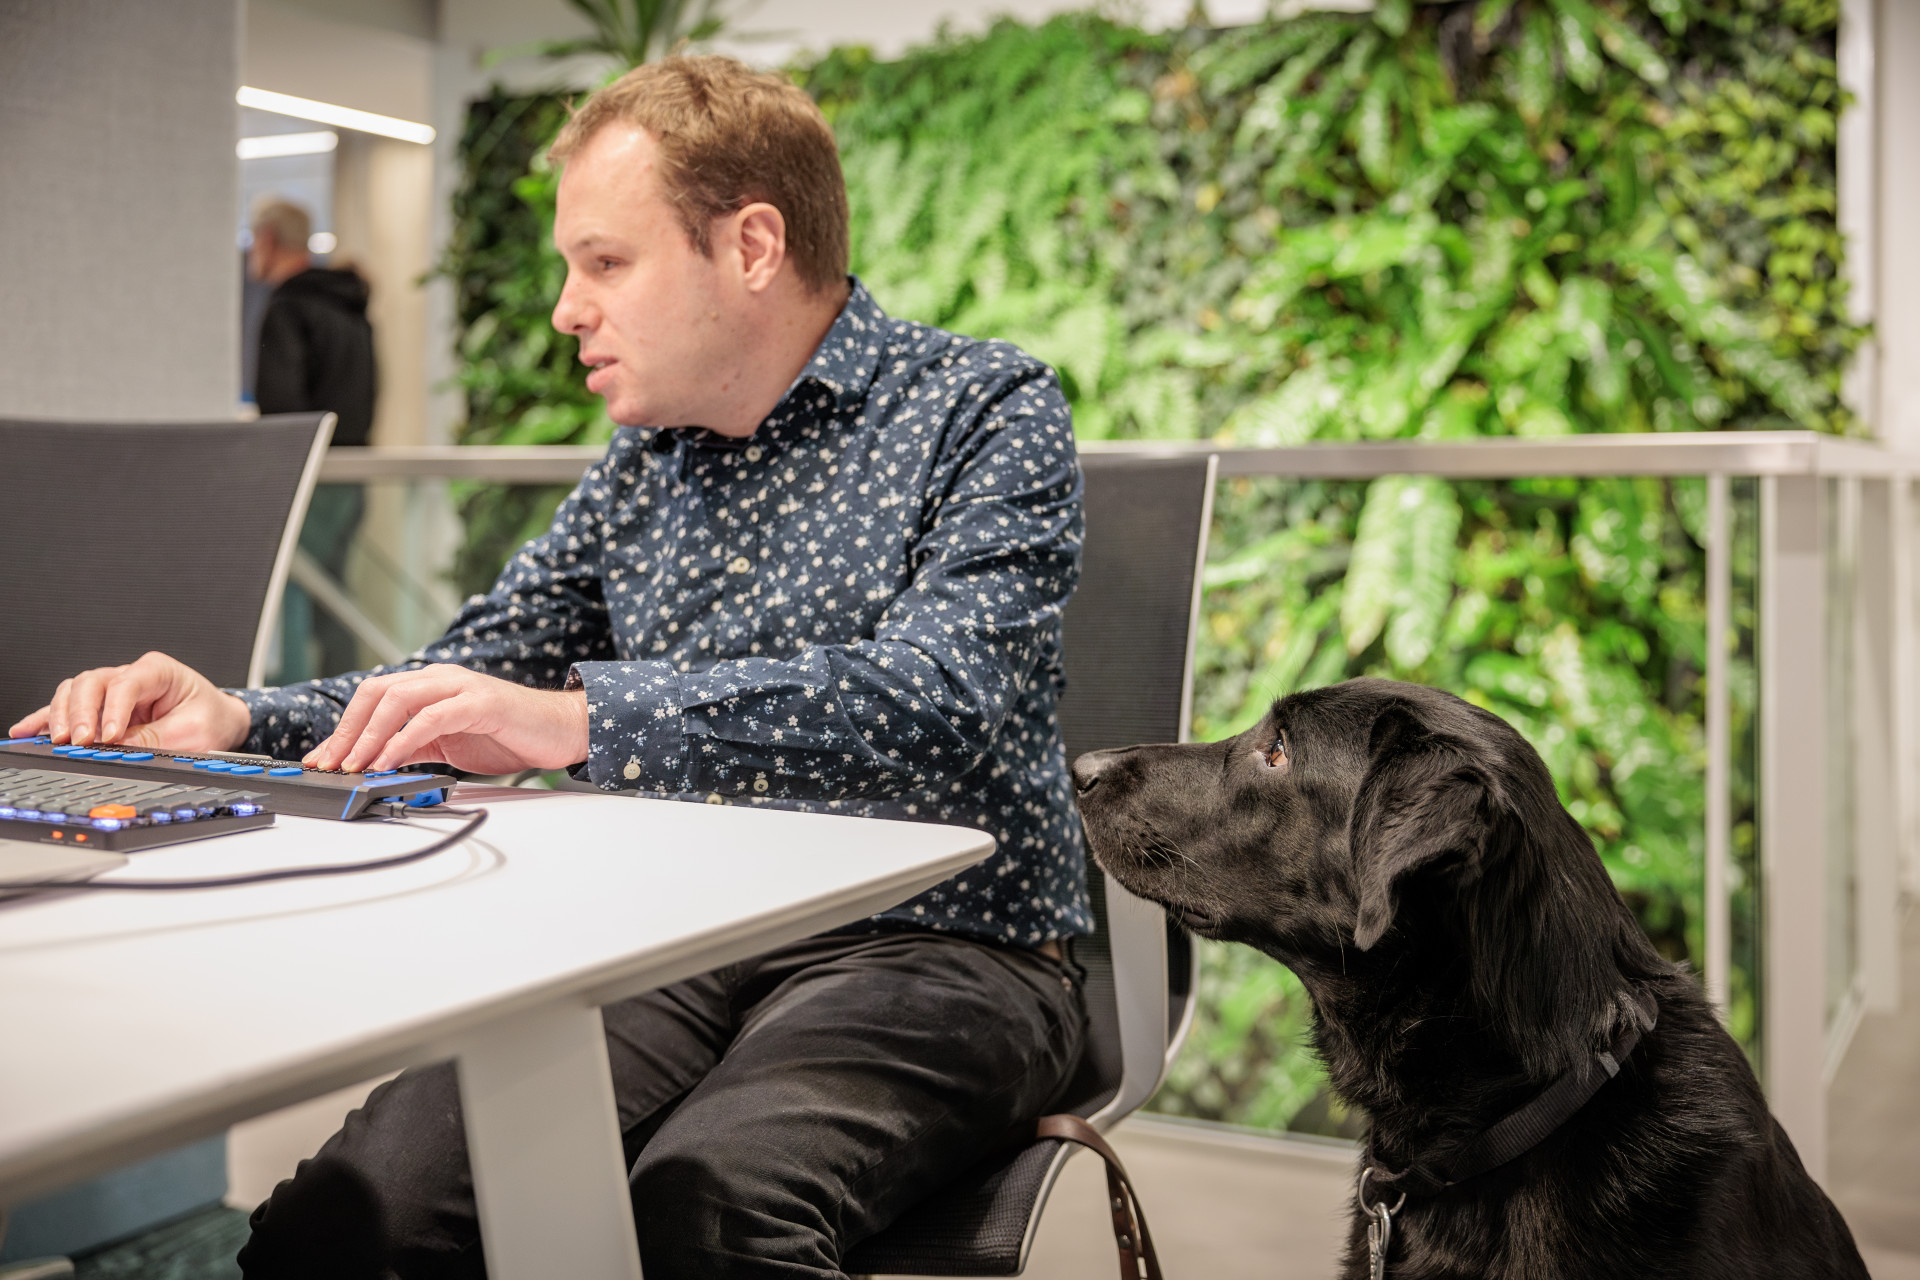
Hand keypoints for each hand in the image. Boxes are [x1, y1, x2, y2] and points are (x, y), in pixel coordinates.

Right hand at [8, 652, 251, 751]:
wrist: (217, 720)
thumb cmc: (209, 718)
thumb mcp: (192, 732)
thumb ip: (155, 739)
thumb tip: (118, 749)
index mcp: (157, 671)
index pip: (127, 683)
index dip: (114, 710)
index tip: (110, 736)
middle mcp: (130, 674)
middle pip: (92, 683)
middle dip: (81, 712)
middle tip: (78, 740)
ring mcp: (111, 689)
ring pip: (74, 691)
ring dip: (62, 715)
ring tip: (58, 739)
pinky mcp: (100, 707)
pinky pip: (67, 708)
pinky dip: (46, 718)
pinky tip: (26, 730)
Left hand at [305, 664, 589, 775]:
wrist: (561, 731)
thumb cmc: (510, 735)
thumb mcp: (449, 745)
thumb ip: (413, 748)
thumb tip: (372, 766)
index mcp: (431, 685)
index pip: (374, 697)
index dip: (343, 728)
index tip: (322, 759)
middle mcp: (441, 678)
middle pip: (377, 691)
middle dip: (347, 730)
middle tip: (331, 764)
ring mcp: (460, 687)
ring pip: (398, 699)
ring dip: (369, 736)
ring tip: (354, 765)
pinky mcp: (480, 703)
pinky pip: (430, 718)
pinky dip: (403, 740)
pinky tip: (388, 761)